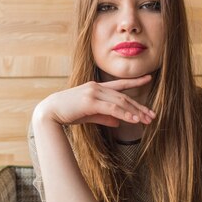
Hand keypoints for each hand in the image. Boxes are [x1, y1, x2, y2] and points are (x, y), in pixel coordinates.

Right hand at [35, 75, 155, 126]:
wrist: (49, 112)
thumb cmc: (66, 113)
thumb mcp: (88, 115)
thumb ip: (104, 117)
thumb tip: (118, 123)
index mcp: (96, 88)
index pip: (119, 84)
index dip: (135, 81)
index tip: (148, 78)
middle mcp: (96, 87)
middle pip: (123, 96)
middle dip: (139, 106)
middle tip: (152, 115)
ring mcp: (93, 92)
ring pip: (120, 102)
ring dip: (135, 112)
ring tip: (146, 120)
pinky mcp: (90, 101)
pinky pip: (112, 108)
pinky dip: (124, 114)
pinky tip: (133, 120)